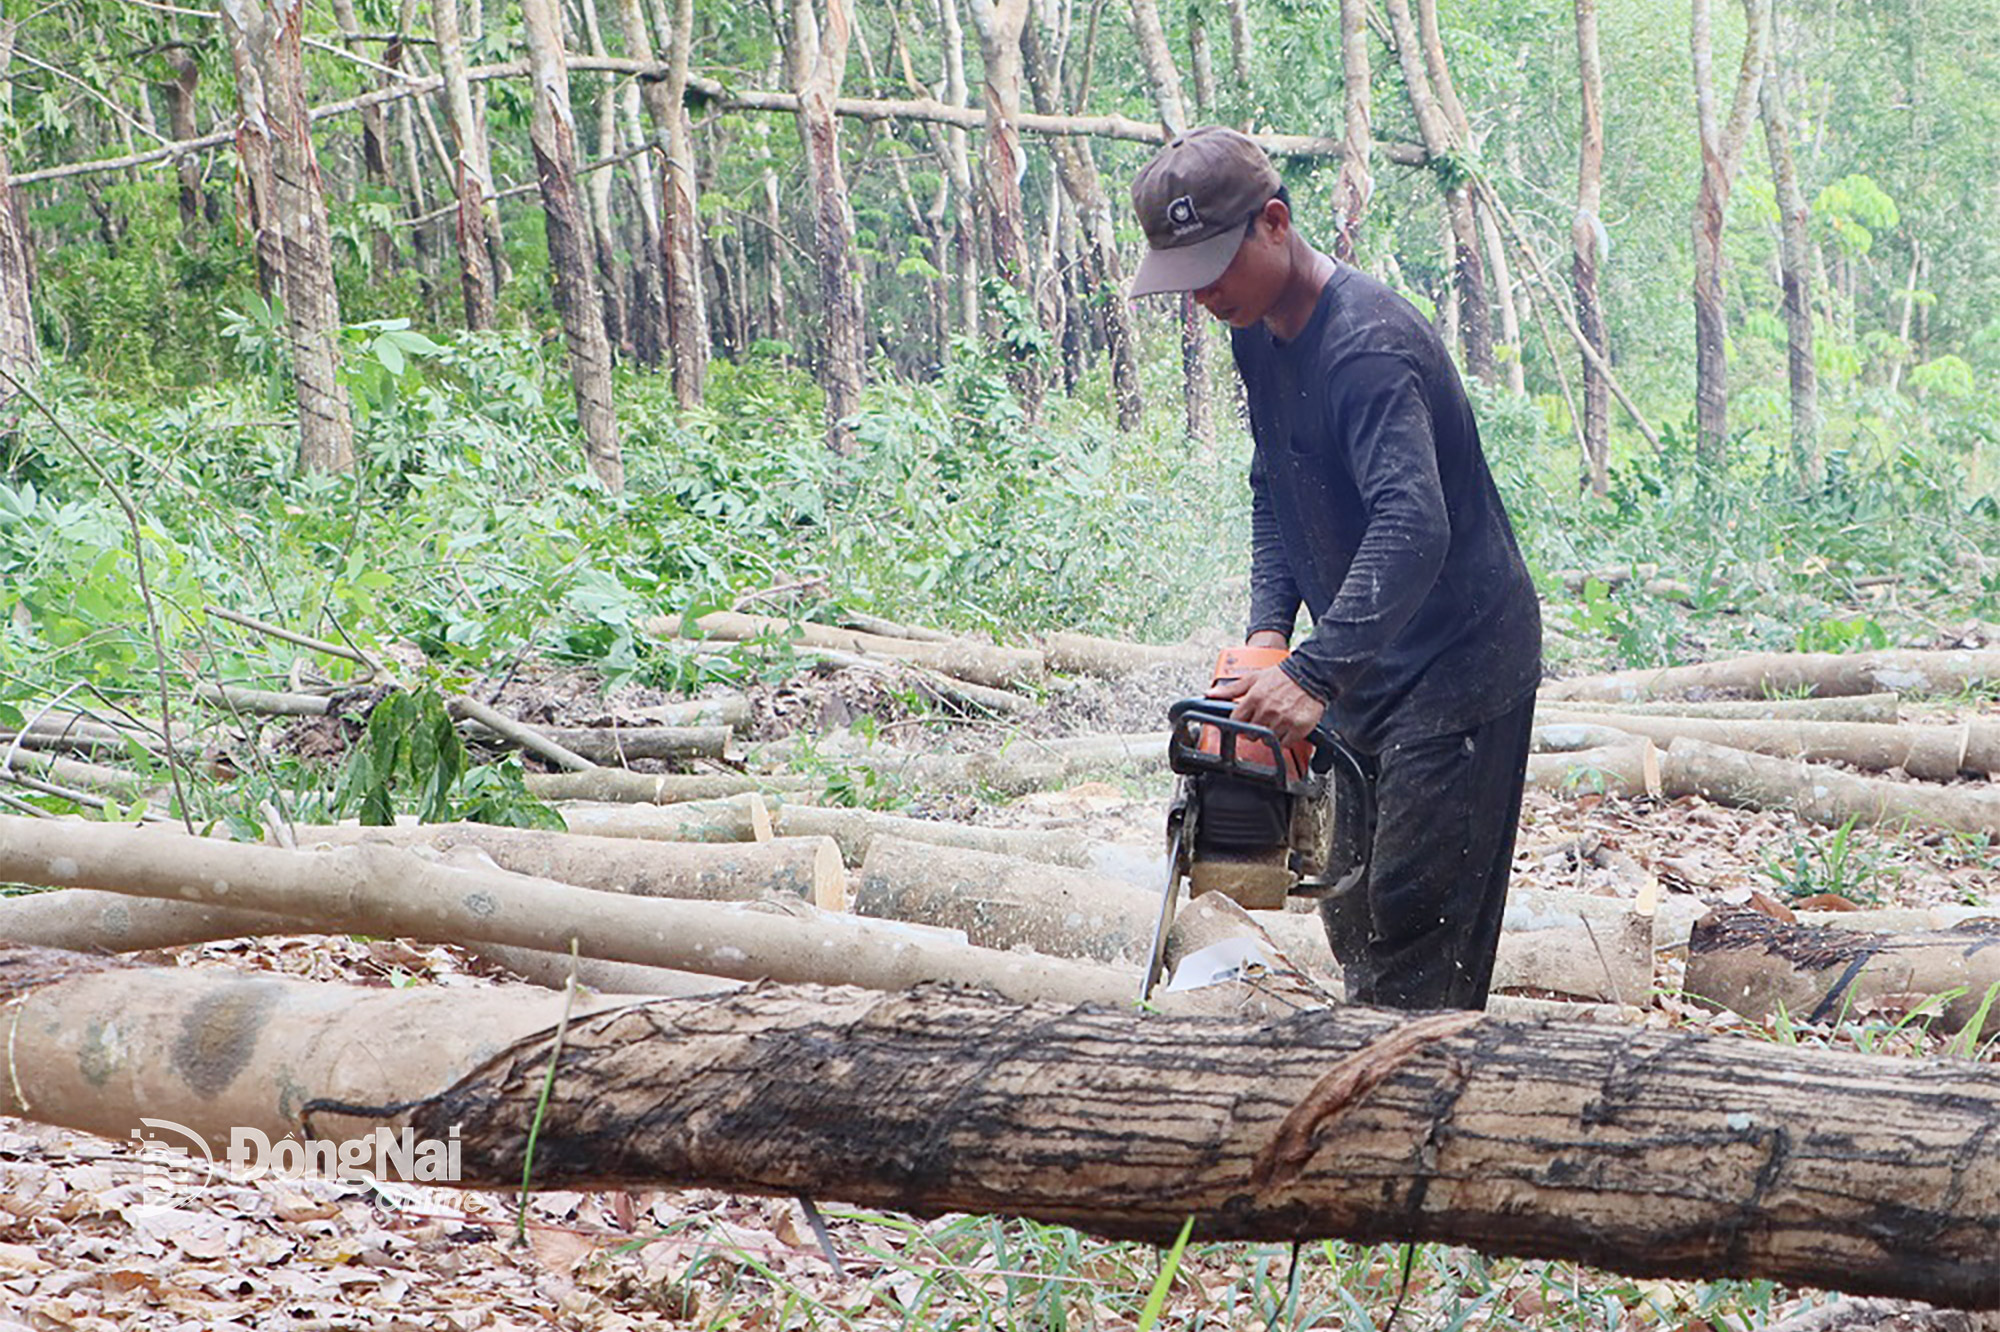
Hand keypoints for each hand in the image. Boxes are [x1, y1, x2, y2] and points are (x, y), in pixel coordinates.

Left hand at [1207, 665, 1325, 745]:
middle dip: (1254, 729)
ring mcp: (1283, 720)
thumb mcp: (1253, 678)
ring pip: (1268, 740)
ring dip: (1270, 734)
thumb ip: (1230, 689)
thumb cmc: (1282, 676)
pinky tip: (1287, 728)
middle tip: (1263, 720)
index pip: (1236, 721)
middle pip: (1250, 734)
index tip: (1245, 720)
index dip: (1239, 723)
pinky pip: (1285, 744)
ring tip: (1276, 721)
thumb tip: (1210, 694)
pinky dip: (1285, 739)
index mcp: (1253, 698)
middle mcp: (1267, 710)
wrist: (1311, 673)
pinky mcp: (1298, 728)